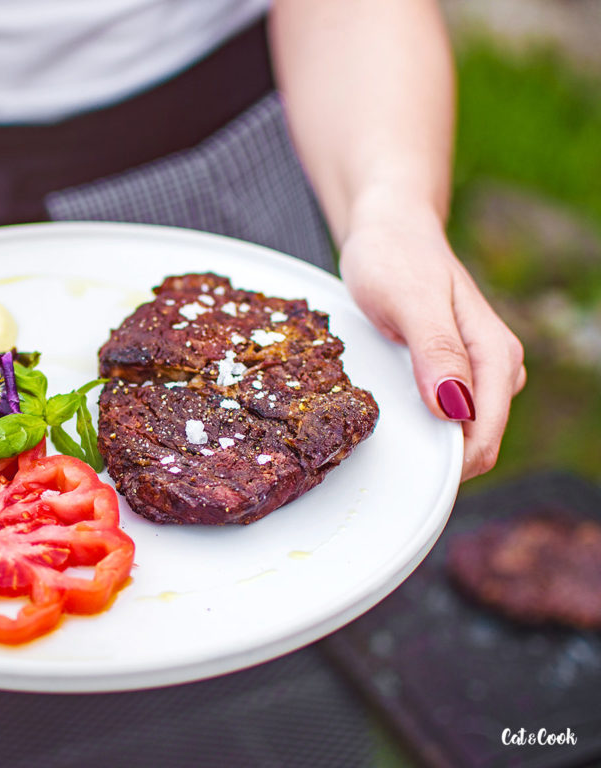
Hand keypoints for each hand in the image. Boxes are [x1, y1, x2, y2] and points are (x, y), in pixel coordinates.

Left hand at [339, 197, 525, 480]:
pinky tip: (392, 418)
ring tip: (386, 434)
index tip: (409, 475)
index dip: (451, 463)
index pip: (486, 432)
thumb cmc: (396, 255)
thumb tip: (454, 408)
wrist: (388, 228)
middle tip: (388, 458)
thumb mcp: (410, 300)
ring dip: (429, 443)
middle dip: (439, 459)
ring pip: (461, 430)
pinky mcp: (452, 369)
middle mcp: (493, 366)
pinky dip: (422, 424)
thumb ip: (435, 350)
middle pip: (477, 440)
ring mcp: (474, 369)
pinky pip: (444, 414)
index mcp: (494, 354)